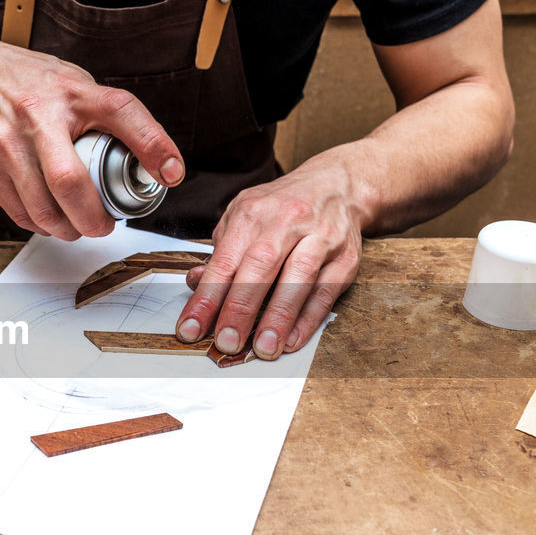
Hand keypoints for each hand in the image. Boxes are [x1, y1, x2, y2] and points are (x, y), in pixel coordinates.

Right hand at [0, 32, 184, 239]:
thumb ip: (106, 115)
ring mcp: (7, 141)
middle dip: (93, 219)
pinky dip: (38, 224)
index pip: (122, 112)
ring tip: (75, 226)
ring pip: (41, 208)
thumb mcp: (75, 83)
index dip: (152, 144)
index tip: (170, 173)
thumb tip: (149, 160)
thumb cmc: (29, 82)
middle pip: (70, 183)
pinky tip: (48, 219)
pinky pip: (17, 210)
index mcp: (72, 92)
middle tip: (103, 226)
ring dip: (65, 229)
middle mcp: (38, 114)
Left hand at [175, 157, 365, 358]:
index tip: (191, 328)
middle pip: (260, 266)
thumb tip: (195, 284)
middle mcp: (286, 222)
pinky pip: (326, 291)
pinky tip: (292, 339)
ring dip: (279, 317)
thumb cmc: (282, 207)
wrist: (337, 186)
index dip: (207, 298)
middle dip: (241, 308)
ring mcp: (319, 238)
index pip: (224, 261)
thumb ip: (221, 252)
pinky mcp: (344, 258)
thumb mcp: (243, 217)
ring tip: (263, 348)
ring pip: (298, 278)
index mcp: (252, 213)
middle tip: (227, 341)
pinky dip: (308, 318)